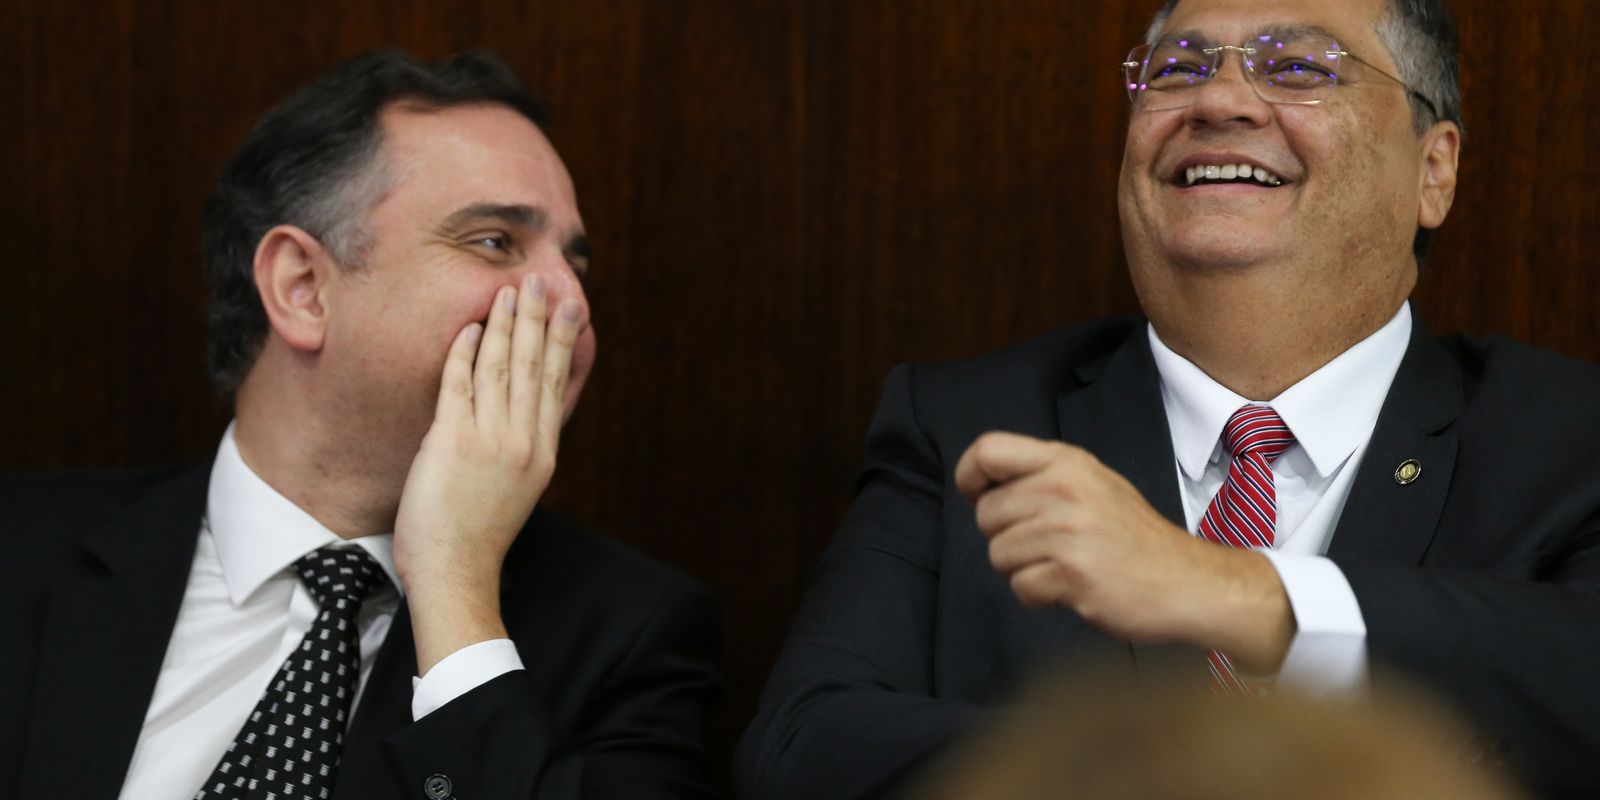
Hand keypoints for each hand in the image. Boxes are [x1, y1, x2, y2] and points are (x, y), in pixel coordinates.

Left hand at [393, 273, 581, 672]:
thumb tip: (521, 417)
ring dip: (507, 325)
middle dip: (540, 319)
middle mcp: (523, 441)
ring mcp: (490, 440)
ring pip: (502, 367)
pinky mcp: (453, 442)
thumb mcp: (516, 490)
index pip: (556, 385)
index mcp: (541, 453)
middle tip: (544, 282)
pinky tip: (471, 328)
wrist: (457, 573)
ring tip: (511, 292)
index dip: (563, 343)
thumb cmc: (477, 537)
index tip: (572, 309)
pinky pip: (460, 384)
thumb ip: (521, 450)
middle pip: (535, 367)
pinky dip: (466, 353)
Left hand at [954, 431, 1293, 671]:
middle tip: (1042, 546)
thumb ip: (1042, 477)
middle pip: (986, 513)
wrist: (1185, 581)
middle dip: (1003, 536)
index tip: (979, 497)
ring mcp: (1068, 532)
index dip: (970, 476)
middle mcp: (1065, 490)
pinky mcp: (1072, 574)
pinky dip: (1038, 596)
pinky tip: (1068, 588)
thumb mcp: (1092, 483)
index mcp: (1066, 462)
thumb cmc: (1131, 536)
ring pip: (998, 554)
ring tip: (1060, 566)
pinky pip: (1020, 588)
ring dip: (1021, 569)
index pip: (988, 450)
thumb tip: (981, 485)